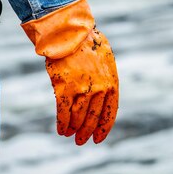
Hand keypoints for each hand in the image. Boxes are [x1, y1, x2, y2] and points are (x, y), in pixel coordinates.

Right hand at [21, 0, 118, 144]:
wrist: (70, 32)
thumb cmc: (87, 44)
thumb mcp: (105, 62)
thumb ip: (104, 80)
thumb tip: (100, 97)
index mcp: (111, 83)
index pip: (110, 113)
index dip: (103, 128)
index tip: (97, 139)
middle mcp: (99, 90)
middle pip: (93, 118)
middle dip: (87, 132)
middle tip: (80, 141)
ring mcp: (82, 90)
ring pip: (78, 118)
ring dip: (73, 129)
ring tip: (69, 135)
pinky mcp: (64, 89)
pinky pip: (63, 112)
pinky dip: (62, 123)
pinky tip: (61, 129)